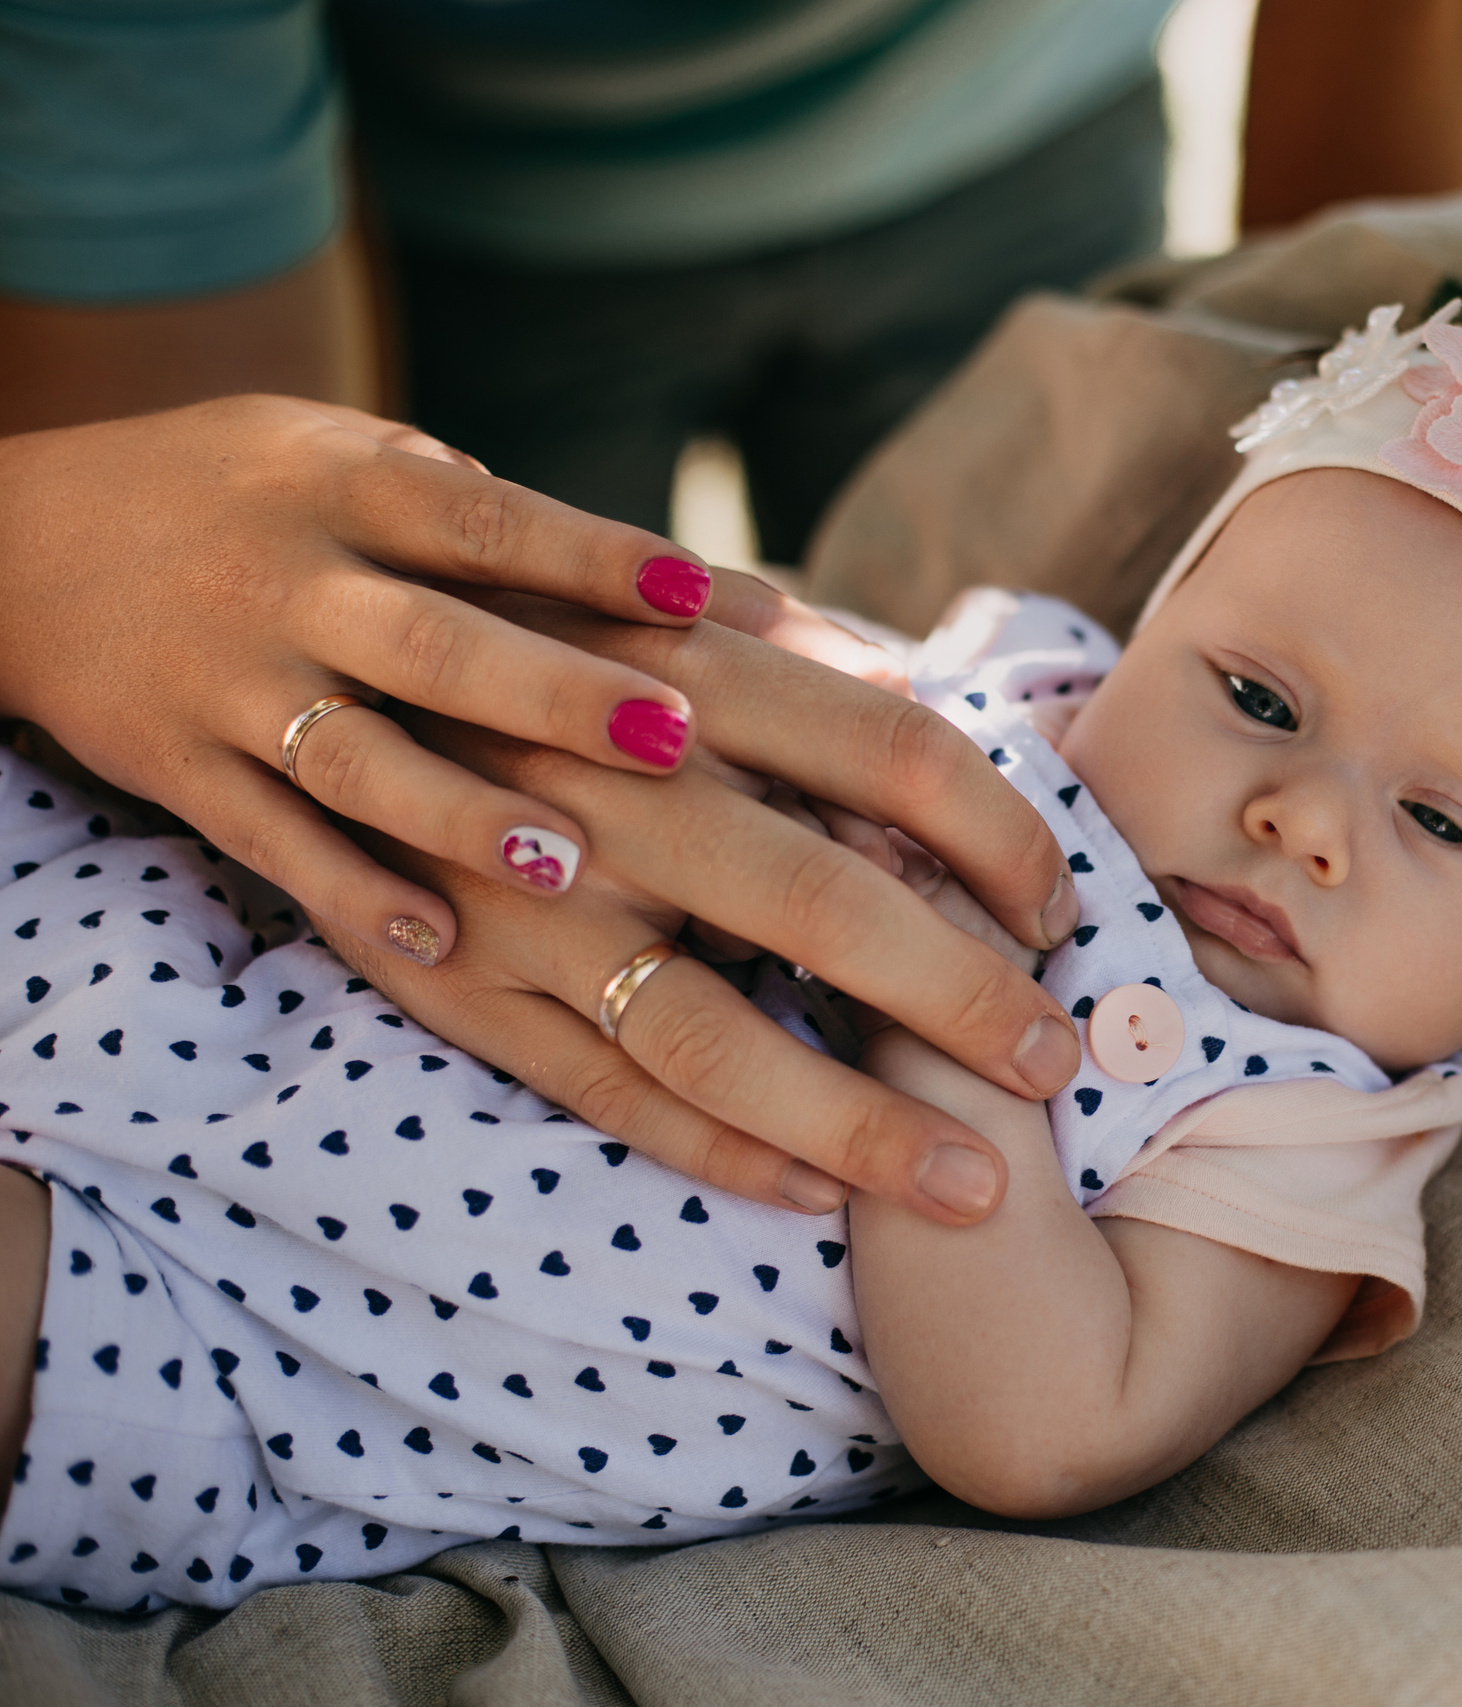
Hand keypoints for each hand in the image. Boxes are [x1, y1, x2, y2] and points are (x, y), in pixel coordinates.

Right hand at [0, 395, 719, 967]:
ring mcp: (225, 681)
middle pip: (433, 646)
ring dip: (461, 815)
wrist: (12, 536)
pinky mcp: (176, 764)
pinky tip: (439, 937)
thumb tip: (654, 572)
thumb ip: (473, 510)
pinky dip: (350, 891)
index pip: (486, 522)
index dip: (593, 556)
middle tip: (671, 733)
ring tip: (566, 860)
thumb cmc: (241, 494)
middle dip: (552, 692)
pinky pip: (269, 838)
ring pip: (354, 760)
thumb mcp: (336, 455)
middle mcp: (285, 581)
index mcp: (343, 488)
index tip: (703, 589)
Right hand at [326, 593, 1085, 1223]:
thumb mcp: (647, 609)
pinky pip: (600, 1092)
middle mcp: (607, 783)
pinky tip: (818, 1195)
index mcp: (683, 672)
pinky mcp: (454, 984)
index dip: (1002, 836)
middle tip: (1060, 1063)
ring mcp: (520, 899)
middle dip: (962, 996)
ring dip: (857, 1119)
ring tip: (975, 1187)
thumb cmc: (527, 634)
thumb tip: (922, 698)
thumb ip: (784, 652)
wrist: (279, 640)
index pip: (895, 750)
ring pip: (711, 1034)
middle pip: (824, 899)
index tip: (1056, 908)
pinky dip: (714, 1153)